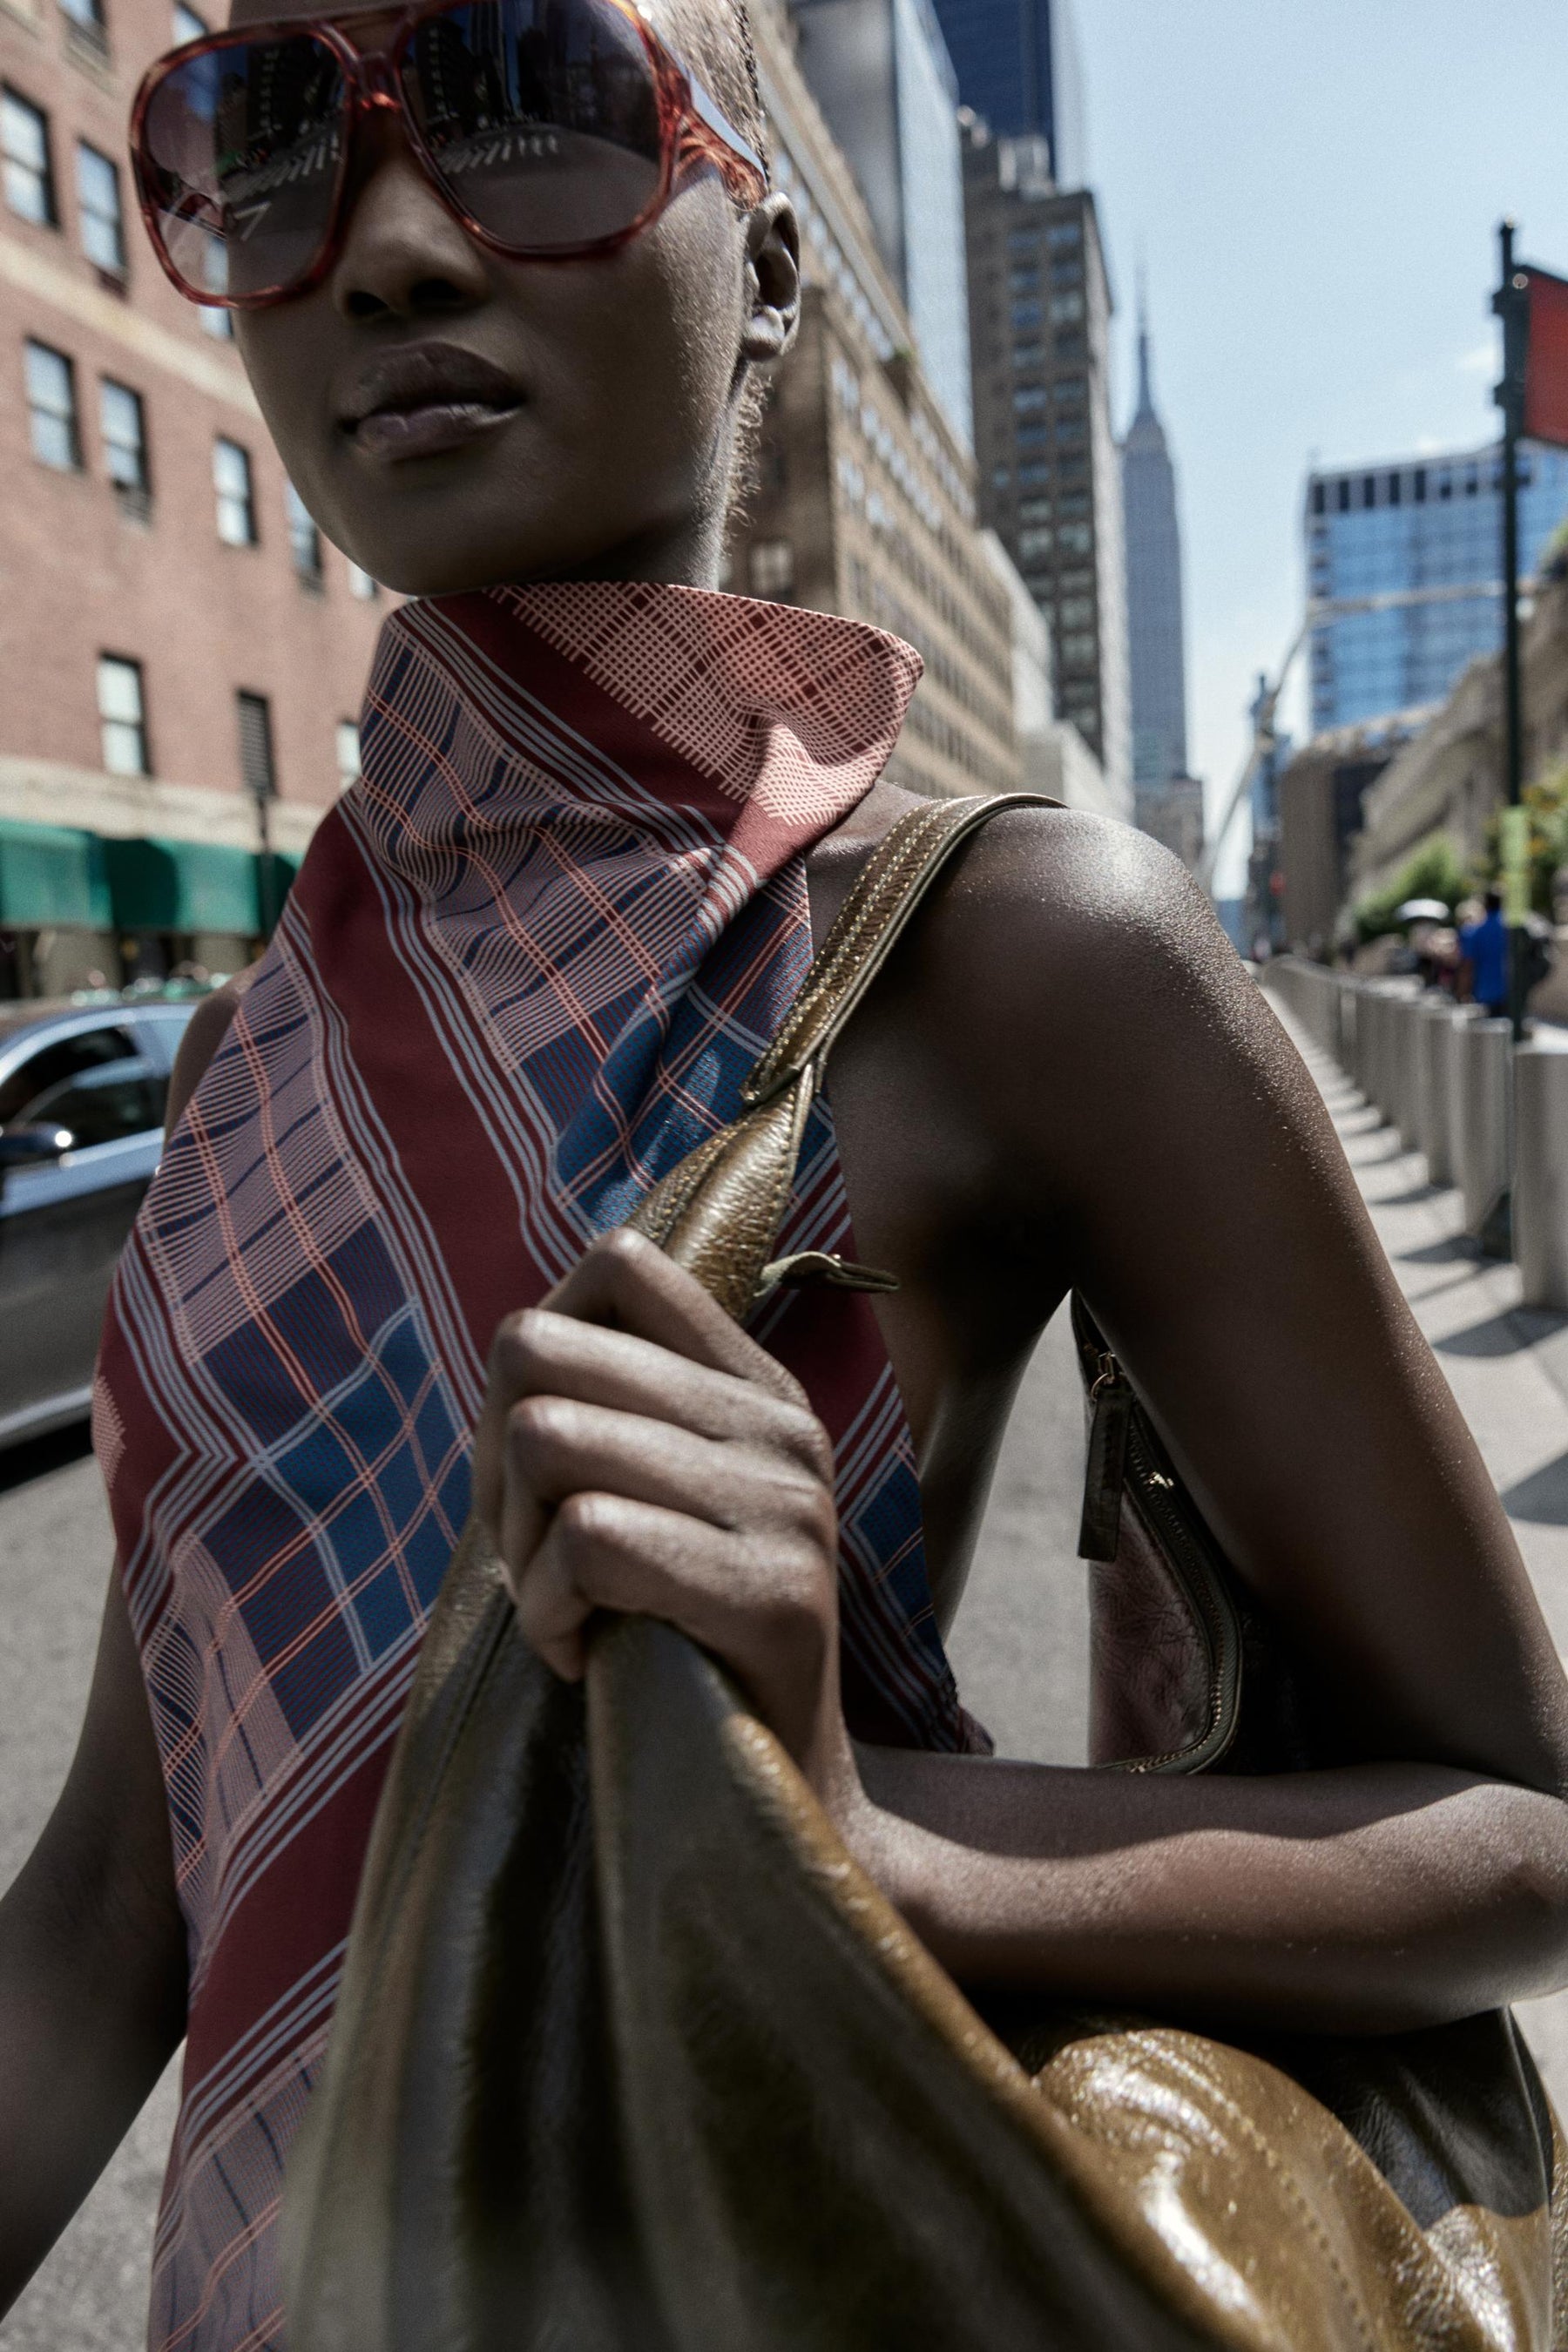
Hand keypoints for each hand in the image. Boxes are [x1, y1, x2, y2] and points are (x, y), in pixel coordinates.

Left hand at [472, 1229, 854, 1800]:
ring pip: (546, 1437)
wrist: (779, 1809)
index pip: (617, 1261)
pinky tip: (583, 1658)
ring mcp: (785, 1505)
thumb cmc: (678, 1654)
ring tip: (565, 1613)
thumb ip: (614, 1413)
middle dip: (494, 1467)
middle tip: (537, 1561)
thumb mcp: (659, 1505)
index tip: (542, 1462)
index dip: (533, 1351)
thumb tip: (518, 1343)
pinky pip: (585, 1541)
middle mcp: (780, 1426)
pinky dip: (545, 1614)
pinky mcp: (773, 1592)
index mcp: (754, 1388)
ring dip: (516, 1552)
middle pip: (537, 1349)